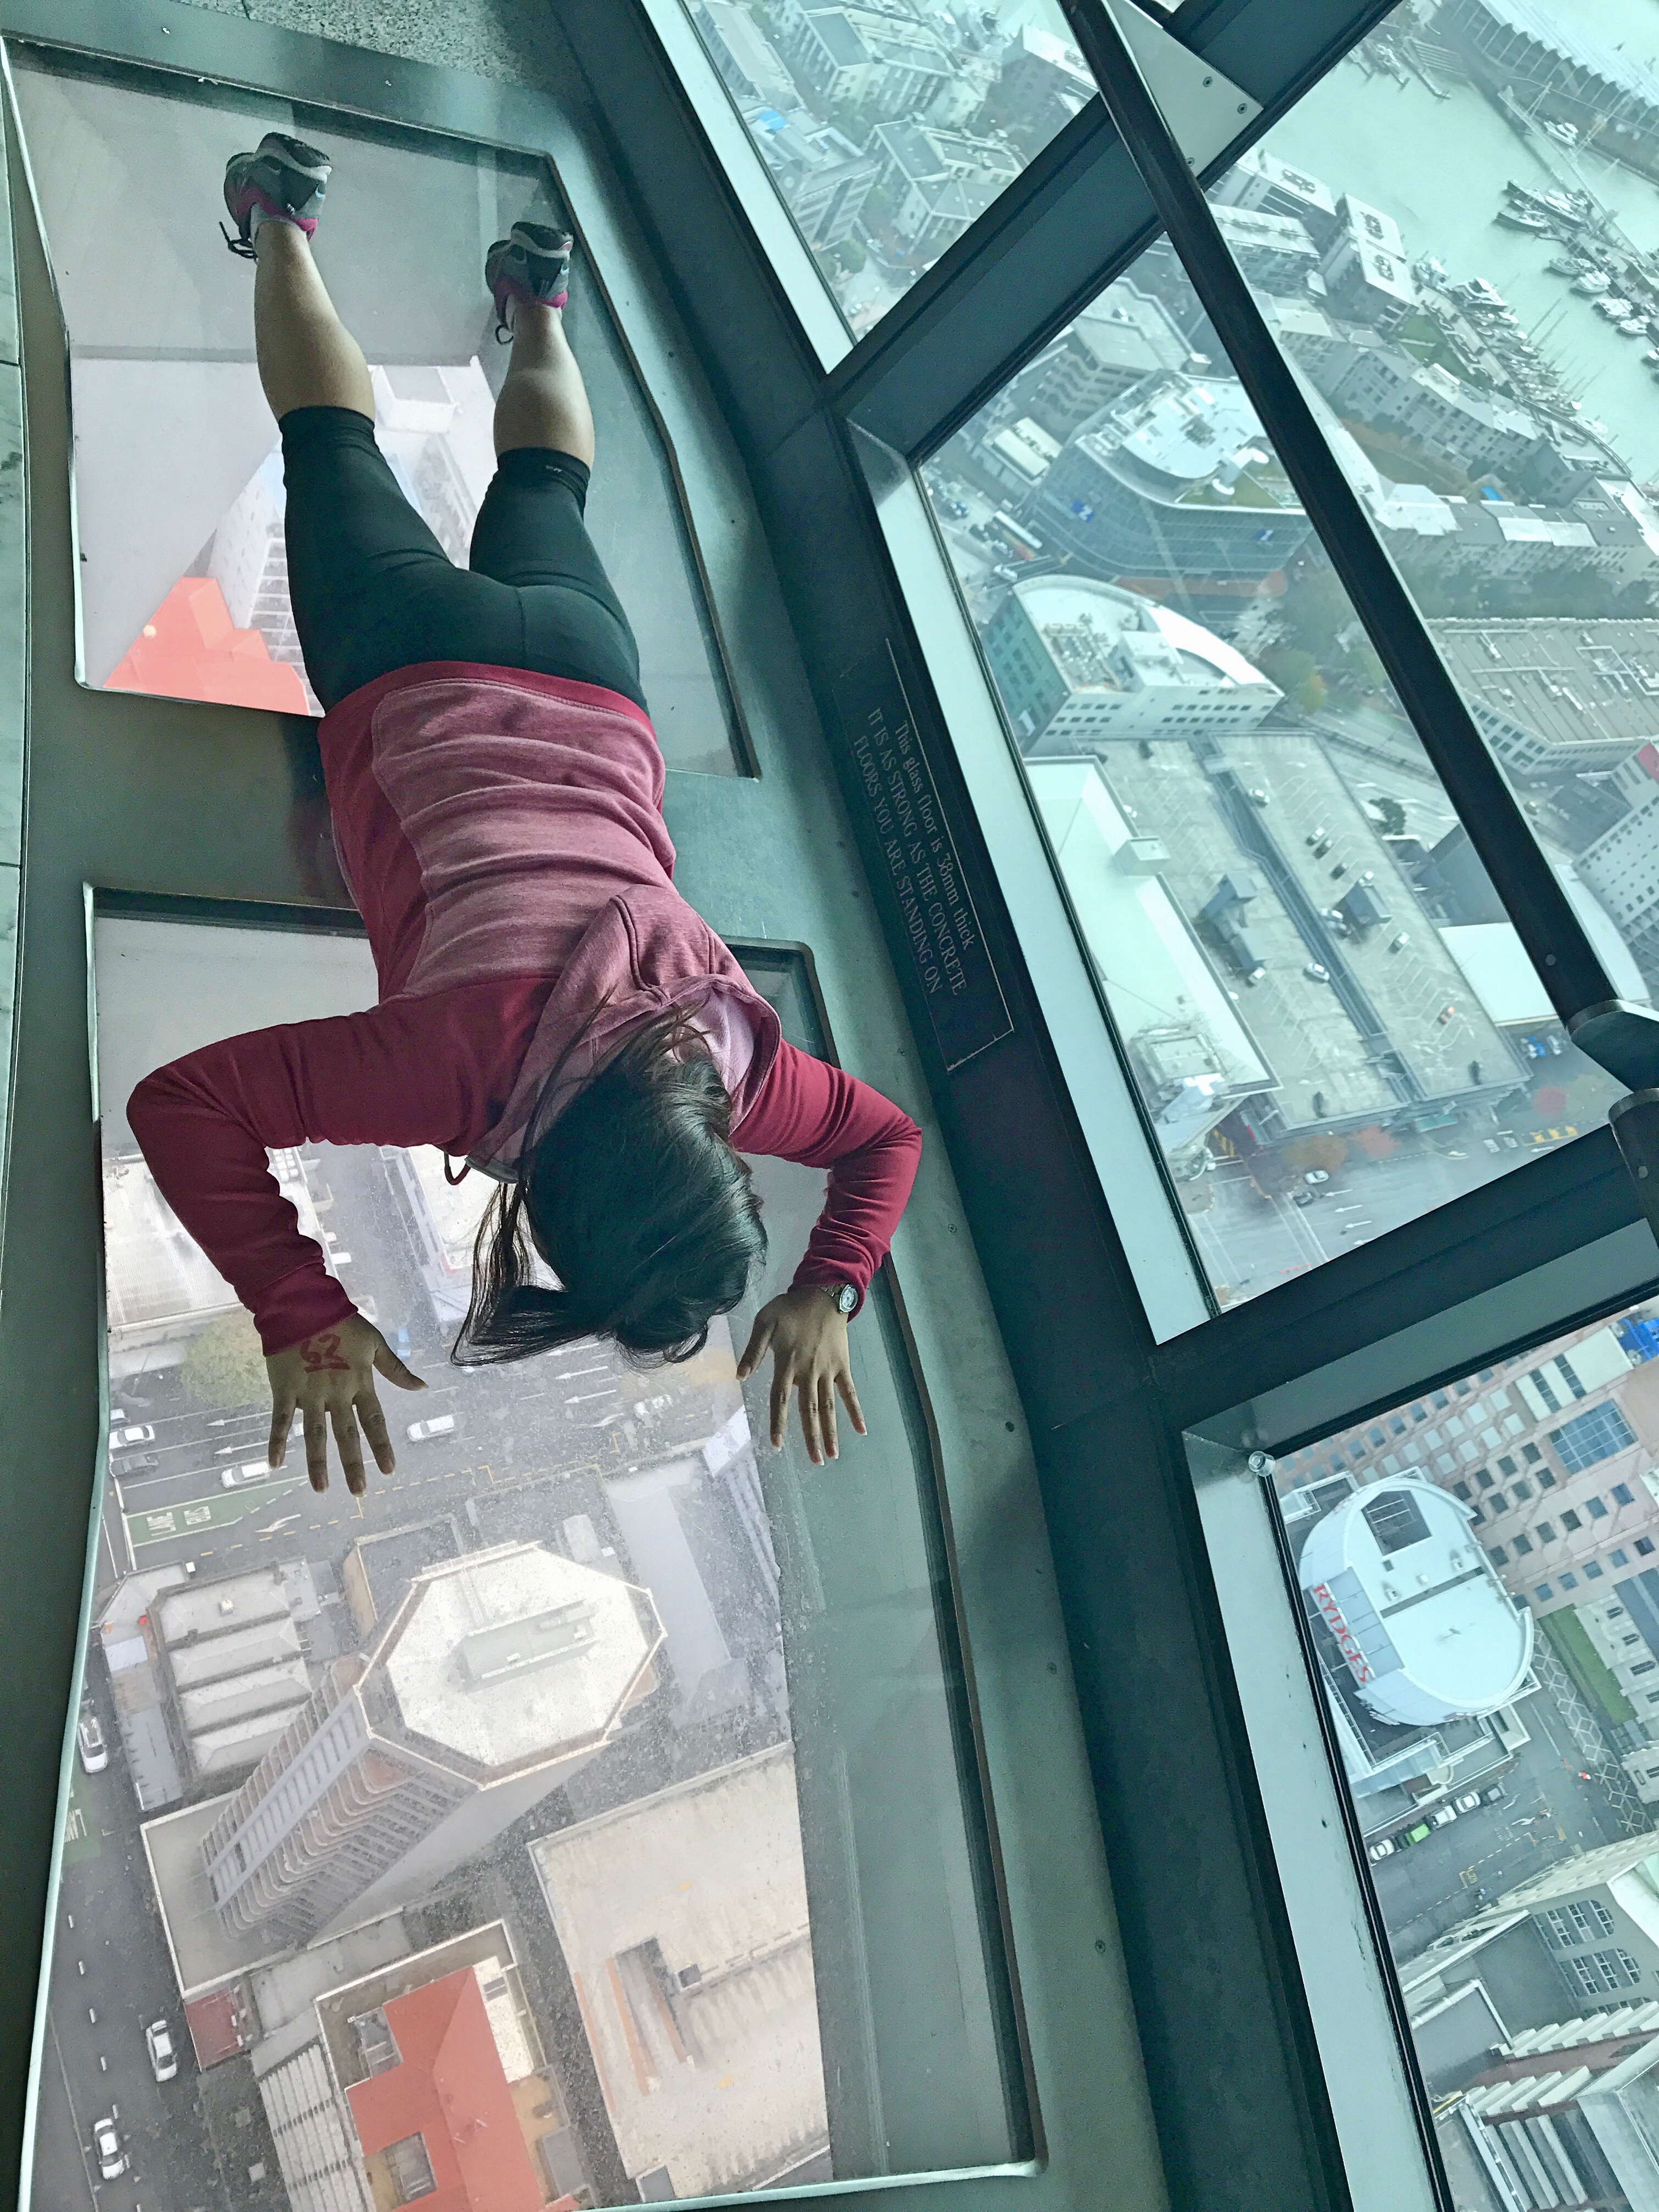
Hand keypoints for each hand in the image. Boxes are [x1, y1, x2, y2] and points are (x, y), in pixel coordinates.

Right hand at [266, 1314, 424, 1495]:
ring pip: (315, 1433)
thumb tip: (422, 1387)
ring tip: (321, 1488)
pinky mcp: (285, 1389)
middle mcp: (336, 1393)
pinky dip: (277, 1441)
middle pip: (347, 1434)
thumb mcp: (375, 1343)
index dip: (381, 1445)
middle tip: (359, 1491)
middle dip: (353, 1464)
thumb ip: (395, 1369)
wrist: (304, 1305)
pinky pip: (281, 1419)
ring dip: (318, 1462)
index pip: (374, 1421)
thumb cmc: (342, 1322)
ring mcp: (310, 1393)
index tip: (389, 1470)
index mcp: (359, 1383)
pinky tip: (274, 1463)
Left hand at [737, 1286, 865, 1465]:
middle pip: (809, 1410)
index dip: (779, 1422)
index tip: (777, 1444)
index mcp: (788, 1363)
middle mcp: (809, 1371)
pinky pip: (849, 1392)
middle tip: (815, 1461)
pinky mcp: (842, 1366)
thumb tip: (739, 1376)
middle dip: (811, 1437)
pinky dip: (855, 1411)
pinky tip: (861, 1431)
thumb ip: (753, 1350)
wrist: (823, 1294)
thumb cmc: (790, 1309)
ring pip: (829, 1406)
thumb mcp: (765, 1322)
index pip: (780, 1399)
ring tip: (832, 1455)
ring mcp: (828, 1370)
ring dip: (831, 1431)